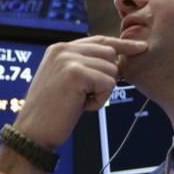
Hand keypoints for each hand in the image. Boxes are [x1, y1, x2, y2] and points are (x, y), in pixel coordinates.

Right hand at [12, 35, 145, 148]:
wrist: (33, 133)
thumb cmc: (51, 113)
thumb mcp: (65, 82)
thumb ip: (83, 67)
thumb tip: (116, 62)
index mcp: (59, 49)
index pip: (98, 40)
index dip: (121, 44)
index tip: (140, 47)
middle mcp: (63, 49)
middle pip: (109, 53)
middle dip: (108, 77)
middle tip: (88, 96)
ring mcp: (68, 60)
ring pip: (111, 70)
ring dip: (102, 92)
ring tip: (79, 102)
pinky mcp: (76, 73)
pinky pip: (108, 84)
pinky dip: (99, 101)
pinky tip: (81, 107)